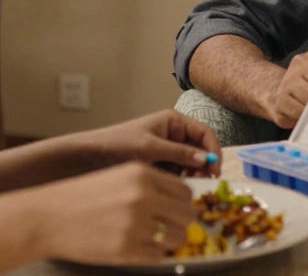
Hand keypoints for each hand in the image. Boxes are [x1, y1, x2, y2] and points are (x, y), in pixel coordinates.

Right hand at [33, 162, 196, 264]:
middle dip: (179, 223)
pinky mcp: (126, 249)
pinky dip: (150, 254)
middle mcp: (142, 196)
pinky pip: (156, 256)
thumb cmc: (80, 197)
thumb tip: (178, 202)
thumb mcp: (117, 176)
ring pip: (175, 237)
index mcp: (141, 174)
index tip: (176, 210)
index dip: (183, 203)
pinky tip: (135, 248)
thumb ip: (148, 185)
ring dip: (167, 241)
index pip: (185, 191)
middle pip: (185, 214)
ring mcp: (135, 224)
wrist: (47, 217)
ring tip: (149, 238)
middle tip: (167, 227)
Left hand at [92, 109, 221, 176]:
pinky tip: (175, 187)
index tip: (215, 171)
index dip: (213, 151)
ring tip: (186, 186)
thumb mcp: (150, 148)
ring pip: (191, 163)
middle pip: (200, 149)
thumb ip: (179, 153)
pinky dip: (181, 179)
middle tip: (202, 183)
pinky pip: (179, 171)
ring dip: (193, 174)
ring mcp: (168, 149)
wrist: (92, 156)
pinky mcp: (161, 163)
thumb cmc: (119, 144)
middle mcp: (174, 133)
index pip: (205, 133)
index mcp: (174, 121)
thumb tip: (206, 159)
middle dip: (203, 165)